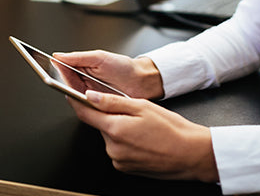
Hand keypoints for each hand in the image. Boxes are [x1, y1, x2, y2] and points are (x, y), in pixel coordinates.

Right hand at [53, 50, 163, 99]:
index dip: (52, 69)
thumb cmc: (124, 67)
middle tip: (57, 79)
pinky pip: (82, 108)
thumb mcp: (100, 57)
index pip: (61, 69)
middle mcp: (82, 83)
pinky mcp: (95, 108)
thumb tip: (57, 56)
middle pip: (63, 84)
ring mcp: (88, 96)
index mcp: (82, 68)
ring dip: (70, 93)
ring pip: (71, 97)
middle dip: (59, 82)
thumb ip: (78, 57)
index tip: (44, 67)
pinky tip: (80, 100)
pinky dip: (80, 104)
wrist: (142, 82)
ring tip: (70, 88)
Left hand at [66, 91, 217, 181]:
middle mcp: (112, 147)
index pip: (85, 113)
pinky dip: (125, 141)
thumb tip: (90, 96)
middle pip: (100, 124)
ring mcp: (117, 160)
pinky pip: (118, 149)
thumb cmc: (171, 129)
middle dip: (109, 115)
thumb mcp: (142, 106)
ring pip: (110, 136)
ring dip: (119, 128)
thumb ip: (113, 101)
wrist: (189, 154)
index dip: (76, 100)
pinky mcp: (124, 168)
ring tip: (143, 126)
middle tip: (131, 110)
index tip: (70, 92)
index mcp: (115, 128)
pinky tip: (143, 138)